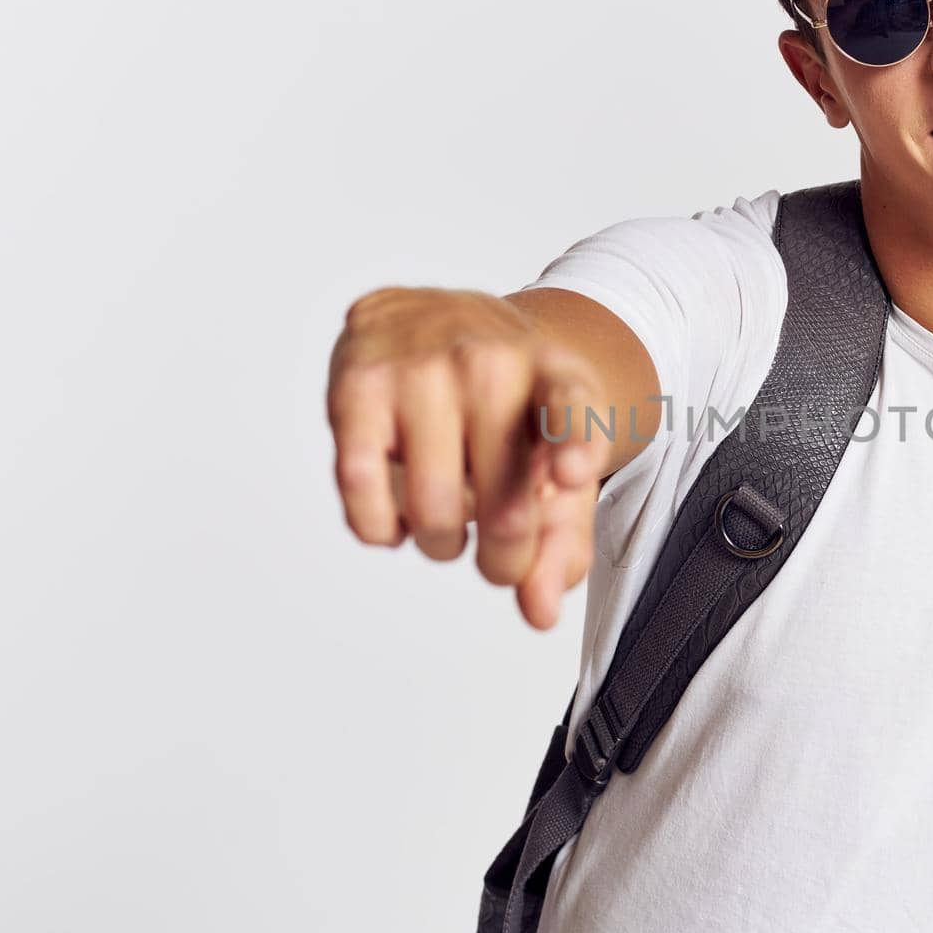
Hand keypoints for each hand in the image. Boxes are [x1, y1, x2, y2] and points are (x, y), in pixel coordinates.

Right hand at [326, 287, 611, 628]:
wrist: (444, 320)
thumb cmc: (509, 408)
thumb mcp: (556, 459)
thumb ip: (561, 540)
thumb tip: (539, 612)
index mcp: (556, 374)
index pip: (572, 404)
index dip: (574, 440)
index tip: (572, 473)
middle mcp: (491, 363)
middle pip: (504, 499)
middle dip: (505, 558)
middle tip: (501, 557)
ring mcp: (422, 368)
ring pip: (432, 508)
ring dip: (442, 544)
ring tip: (450, 522)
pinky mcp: (358, 384)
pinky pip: (361, 488)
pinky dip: (379, 528)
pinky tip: (398, 520)